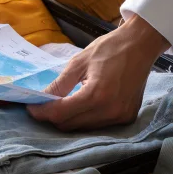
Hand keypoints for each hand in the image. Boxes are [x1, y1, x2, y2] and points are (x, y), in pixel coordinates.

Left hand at [27, 15, 169, 130]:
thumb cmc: (110, 48)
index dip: (42, 112)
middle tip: (44, 105)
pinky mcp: (127, 118)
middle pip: (70, 125)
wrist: (141, 45)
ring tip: (63, 104)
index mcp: (96, 94)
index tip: (31, 108)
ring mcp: (120, 117)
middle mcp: (109, 111)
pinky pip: (99, 125)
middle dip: (53, 117)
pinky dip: (86, 118)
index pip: (60, 113)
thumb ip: (59, 84)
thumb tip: (40, 99)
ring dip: (70, 119)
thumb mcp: (79, 62)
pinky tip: (83, 106)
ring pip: (83, 128)